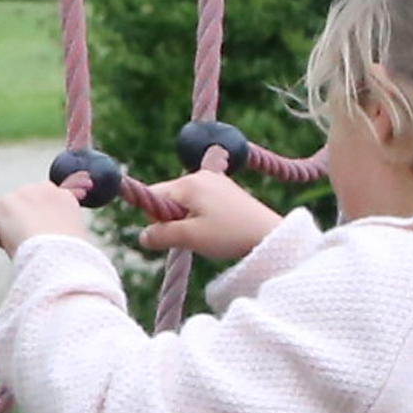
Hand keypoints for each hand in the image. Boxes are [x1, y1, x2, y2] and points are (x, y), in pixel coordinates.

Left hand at [0, 169, 96, 251]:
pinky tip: (3, 241)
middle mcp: (41, 188)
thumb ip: (57, 224)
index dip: (35, 218)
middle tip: (28, 241)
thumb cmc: (68, 256)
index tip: (38, 233)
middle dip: (18, 218)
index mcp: (63, 196)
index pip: (41, 200)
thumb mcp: (71, 235)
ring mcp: (20, 195)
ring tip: (20, 243)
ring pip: (1, 210)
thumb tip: (45, 229)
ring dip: (4, 225)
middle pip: (18, 202)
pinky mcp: (2, 204)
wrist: (59, 258)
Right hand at [136, 152, 282, 264]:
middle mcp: (200, 175)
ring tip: (209, 232)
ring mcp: (215, 180)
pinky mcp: (226, 190)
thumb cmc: (229, 235)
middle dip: (173, 219)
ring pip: (185, 201)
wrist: (270, 235)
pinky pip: (201, 201)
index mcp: (188, 183)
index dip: (156, 218)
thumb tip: (143, 236)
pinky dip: (202, 216)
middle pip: (168, 197)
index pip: (152, 195)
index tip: (174, 233)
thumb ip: (159, 235)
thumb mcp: (189, 238)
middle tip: (194, 234)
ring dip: (189, 219)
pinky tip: (218, 227)